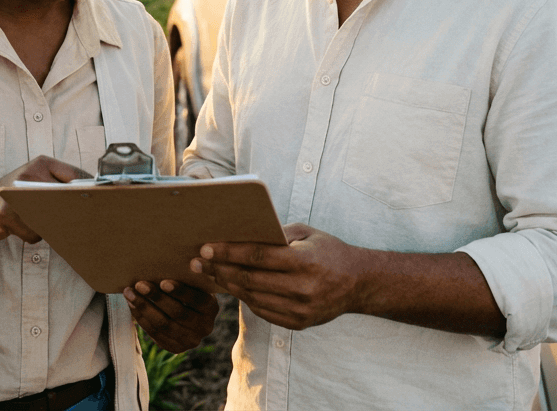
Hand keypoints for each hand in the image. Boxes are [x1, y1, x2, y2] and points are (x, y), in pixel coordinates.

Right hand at [0, 156, 88, 242]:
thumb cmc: (11, 197)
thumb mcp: (33, 182)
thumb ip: (58, 185)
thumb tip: (94, 200)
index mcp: (41, 163)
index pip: (76, 176)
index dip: (90, 192)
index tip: (102, 204)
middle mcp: (30, 173)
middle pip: (67, 198)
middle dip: (71, 213)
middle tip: (74, 221)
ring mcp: (17, 193)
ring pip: (52, 219)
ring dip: (47, 226)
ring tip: (33, 219)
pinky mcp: (6, 214)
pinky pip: (35, 233)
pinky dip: (31, 235)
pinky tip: (19, 227)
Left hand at [125, 279, 217, 352]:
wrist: (191, 313)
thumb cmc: (188, 289)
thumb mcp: (193, 283)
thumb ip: (185, 277)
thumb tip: (161, 267)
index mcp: (212, 308)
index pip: (197, 300)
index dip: (180, 292)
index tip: (163, 282)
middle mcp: (205, 327)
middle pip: (177, 313)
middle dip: (156, 298)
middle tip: (139, 285)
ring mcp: (190, 340)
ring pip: (163, 325)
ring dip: (144, 308)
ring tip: (130, 293)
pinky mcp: (176, 348)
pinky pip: (155, 334)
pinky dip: (141, 318)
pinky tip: (132, 305)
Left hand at [190, 223, 366, 330]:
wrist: (359, 284)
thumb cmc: (328, 251)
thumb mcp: (306, 234)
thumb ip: (276, 233)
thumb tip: (240, 232)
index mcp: (305, 261)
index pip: (258, 256)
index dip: (229, 252)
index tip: (206, 248)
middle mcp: (303, 288)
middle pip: (250, 279)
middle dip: (220, 269)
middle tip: (197, 261)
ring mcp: (301, 310)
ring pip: (253, 298)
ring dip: (228, 285)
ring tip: (211, 273)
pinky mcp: (299, 324)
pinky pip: (263, 311)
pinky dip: (245, 298)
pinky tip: (233, 287)